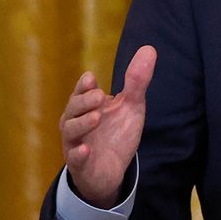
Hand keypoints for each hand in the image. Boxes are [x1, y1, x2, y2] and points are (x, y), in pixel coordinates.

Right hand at [59, 46, 155, 208]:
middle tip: (99, 95)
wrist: (111, 170)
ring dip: (82, 124)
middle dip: (84, 101)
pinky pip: (75, 160)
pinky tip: (85, 150)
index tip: (92, 78)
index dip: (84, 85)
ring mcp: (75, 144)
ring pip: (70, 131)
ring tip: (96, 117)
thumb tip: (150, 48)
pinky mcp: (80, 166)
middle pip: (73, 108)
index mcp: (86, 106)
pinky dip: (78, 154)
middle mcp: (76, 122)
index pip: (80, 91)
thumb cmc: (116, 133)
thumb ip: (137, 81)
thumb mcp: (131, 106)